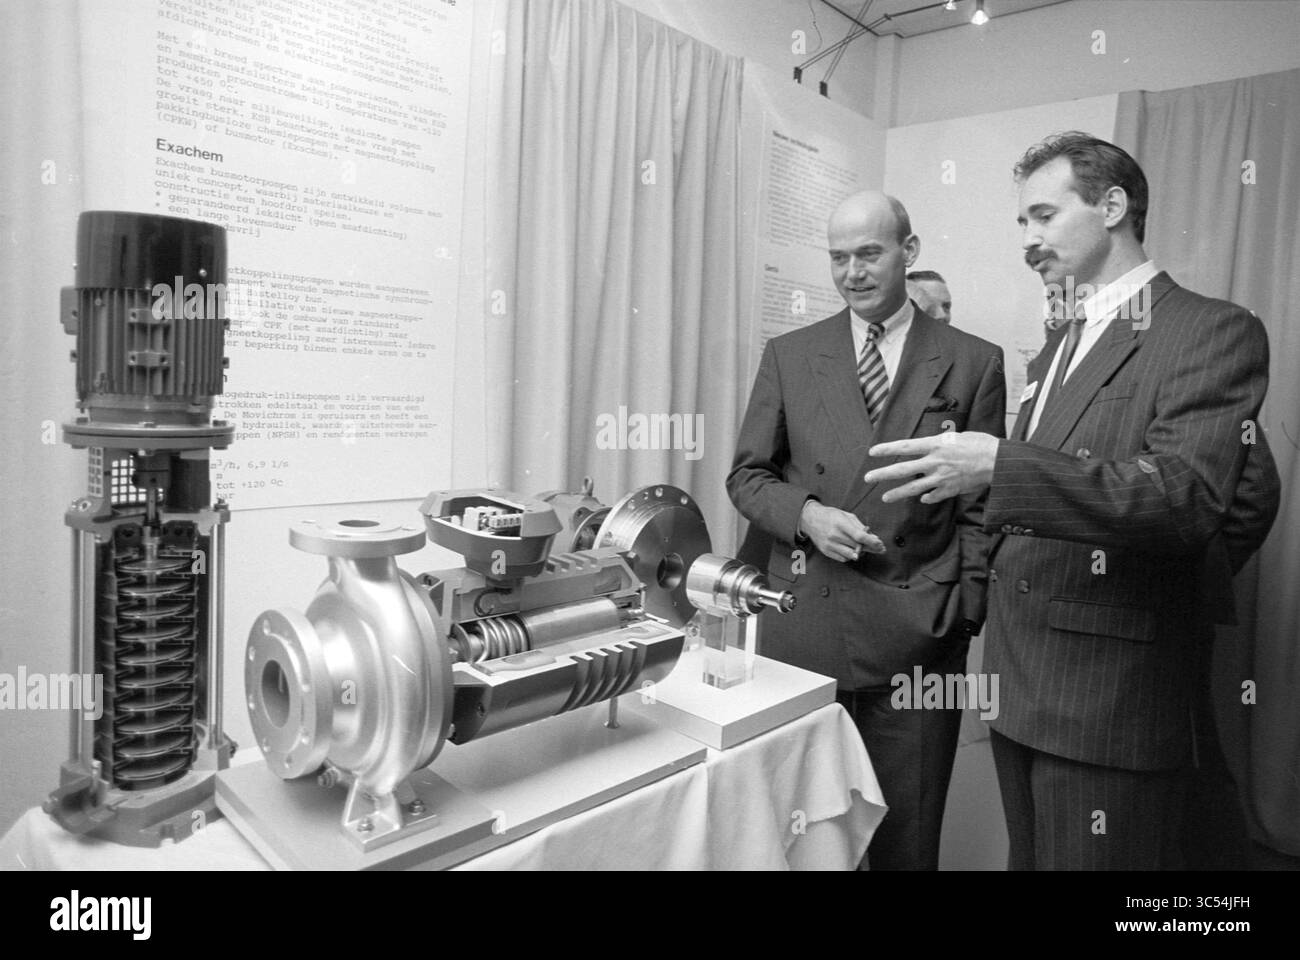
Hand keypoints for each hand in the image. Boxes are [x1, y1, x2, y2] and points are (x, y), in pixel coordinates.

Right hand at [800, 500, 885, 561]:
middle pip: (857, 546)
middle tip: (880, 548)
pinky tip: (853, 550)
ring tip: (866, 548)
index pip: (859, 536)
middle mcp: (833, 535)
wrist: (810, 519)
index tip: (880, 544)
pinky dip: (851, 555)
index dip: (871, 542)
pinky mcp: (826, 551)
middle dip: (871, 548)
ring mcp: (829, 544)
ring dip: (861, 553)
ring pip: (851, 554)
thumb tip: (873, 538)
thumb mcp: (846, 515)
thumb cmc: (831, 516)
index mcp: (840, 523)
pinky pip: (843, 558)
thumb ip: (860, 527)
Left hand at [864, 432, 999, 503]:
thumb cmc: (980, 444)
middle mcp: (935, 462)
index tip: (873, 452)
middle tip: (868, 478)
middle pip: (903, 469)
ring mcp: (941, 478)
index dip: (887, 449)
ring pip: (914, 488)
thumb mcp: (956, 437)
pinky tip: (922, 498)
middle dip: (883, 474)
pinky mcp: (950, 490)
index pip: (905, 446)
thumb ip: (939, 444)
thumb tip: (928, 447)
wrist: (998, 462)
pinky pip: (933, 496)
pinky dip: (926, 497)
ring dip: (898, 493)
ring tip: (885, 497)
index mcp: (936, 445)